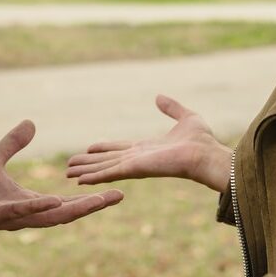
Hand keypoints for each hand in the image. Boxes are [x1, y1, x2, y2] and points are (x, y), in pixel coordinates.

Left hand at [0, 120, 123, 233]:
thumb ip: (13, 144)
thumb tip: (32, 124)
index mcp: (26, 202)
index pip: (64, 202)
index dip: (89, 197)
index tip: (115, 190)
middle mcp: (22, 214)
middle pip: (64, 213)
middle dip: (91, 206)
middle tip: (118, 195)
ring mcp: (7, 217)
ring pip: (47, 217)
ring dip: (72, 209)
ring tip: (97, 202)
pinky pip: (17, 213)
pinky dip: (35, 207)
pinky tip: (53, 200)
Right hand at [65, 94, 231, 192]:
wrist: (207, 156)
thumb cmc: (202, 142)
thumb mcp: (186, 117)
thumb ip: (171, 108)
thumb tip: (159, 96)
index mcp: (147, 148)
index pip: (120, 148)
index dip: (104, 149)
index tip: (89, 148)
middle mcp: (138, 158)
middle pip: (107, 160)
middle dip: (89, 163)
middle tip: (70, 166)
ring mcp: (135, 165)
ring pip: (104, 167)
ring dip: (86, 171)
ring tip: (68, 173)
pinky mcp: (135, 169)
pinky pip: (110, 172)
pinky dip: (94, 176)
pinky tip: (79, 180)